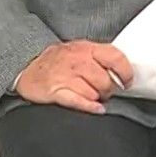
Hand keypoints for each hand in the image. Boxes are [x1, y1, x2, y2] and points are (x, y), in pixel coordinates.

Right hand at [16, 40, 132, 112]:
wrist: (27, 68)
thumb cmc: (58, 61)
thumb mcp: (79, 50)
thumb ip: (99, 57)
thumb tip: (121, 71)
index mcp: (87, 48)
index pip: (115, 57)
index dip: (126, 72)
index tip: (128, 81)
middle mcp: (77, 61)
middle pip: (105, 81)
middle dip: (108, 90)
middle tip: (103, 92)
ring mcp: (65, 76)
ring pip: (94, 93)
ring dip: (96, 98)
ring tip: (90, 96)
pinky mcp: (56, 91)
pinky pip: (79, 102)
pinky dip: (89, 107)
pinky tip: (95, 108)